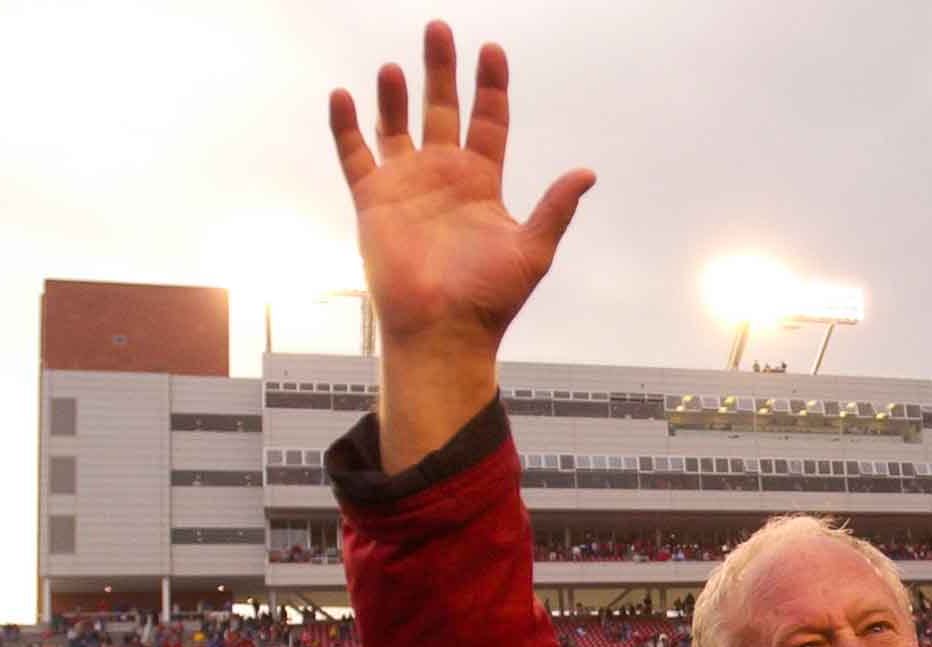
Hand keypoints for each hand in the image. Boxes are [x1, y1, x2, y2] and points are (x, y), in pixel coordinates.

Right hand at [328, 22, 595, 468]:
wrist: (444, 331)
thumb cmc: (490, 299)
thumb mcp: (532, 250)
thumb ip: (554, 208)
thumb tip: (587, 173)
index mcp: (482, 183)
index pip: (489, 121)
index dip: (491, 86)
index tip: (492, 50)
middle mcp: (444, 177)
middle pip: (442, 110)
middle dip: (441, 71)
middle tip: (439, 29)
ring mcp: (407, 187)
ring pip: (397, 126)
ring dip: (395, 96)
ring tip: (396, 65)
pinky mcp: (374, 202)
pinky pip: (355, 156)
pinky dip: (346, 127)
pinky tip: (344, 95)